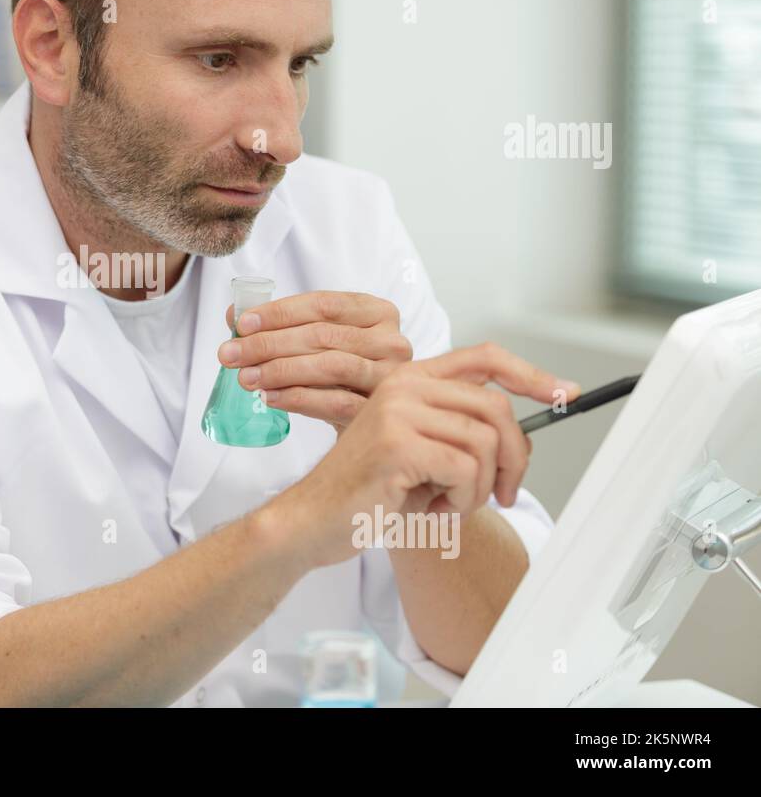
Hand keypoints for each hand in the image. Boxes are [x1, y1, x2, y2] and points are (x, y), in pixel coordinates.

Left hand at [218, 291, 411, 431]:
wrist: (371, 420)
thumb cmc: (341, 374)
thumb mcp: (317, 343)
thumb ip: (281, 325)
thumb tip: (234, 315)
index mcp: (377, 312)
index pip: (323, 304)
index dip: (279, 313)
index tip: (241, 324)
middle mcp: (392, 340)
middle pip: (322, 335)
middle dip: (269, 344)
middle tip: (231, 354)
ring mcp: (391, 376)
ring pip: (331, 366)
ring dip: (281, 371)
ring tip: (247, 378)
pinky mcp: (381, 409)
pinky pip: (336, 402)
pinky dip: (298, 398)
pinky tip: (270, 398)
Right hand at [268, 342, 578, 569]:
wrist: (313, 520)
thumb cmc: (369, 491)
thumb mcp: (420, 451)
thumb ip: (459, 431)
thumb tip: (522, 434)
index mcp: (409, 379)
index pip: (484, 357)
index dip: (530, 374)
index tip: (565, 393)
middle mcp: (403, 385)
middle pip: (496, 408)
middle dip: (514, 458)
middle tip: (505, 494)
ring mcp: (398, 411)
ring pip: (485, 443)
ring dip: (481, 487)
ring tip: (452, 502)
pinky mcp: (397, 444)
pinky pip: (466, 470)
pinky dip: (462, 499)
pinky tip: (433, 508)